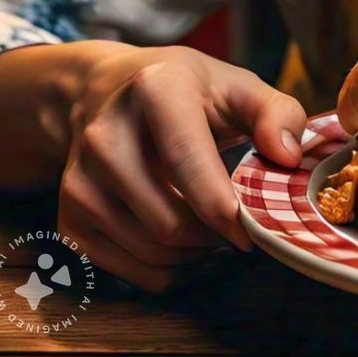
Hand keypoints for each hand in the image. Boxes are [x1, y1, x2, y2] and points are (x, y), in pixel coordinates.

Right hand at [58, 45, 306, 292]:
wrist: (106, 91)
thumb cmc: (187, 92)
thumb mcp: (239, 86)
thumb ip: (277, 114)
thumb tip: (289, 157)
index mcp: (156, 91)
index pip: (187, 163)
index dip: (223, 207)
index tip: (253, 231)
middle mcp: (105, 135)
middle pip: (169, 221)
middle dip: (215, 236)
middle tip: (238, 223)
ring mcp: (79, 179)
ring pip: (150, 251)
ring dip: (193, 254)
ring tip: (212, 226)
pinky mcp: (68, 216)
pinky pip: (127, 270)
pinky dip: (164, 268)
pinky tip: (180, 238)